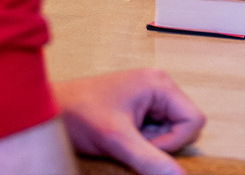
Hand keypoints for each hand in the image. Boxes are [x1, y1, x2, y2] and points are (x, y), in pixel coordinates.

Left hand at [54, 69, 204, 174]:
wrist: (50, 109)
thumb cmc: (79, 114)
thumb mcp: (117, 141)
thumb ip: (150, 159)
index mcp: (160, 84)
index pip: (194, 120)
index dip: (174, 142)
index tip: (144, 145)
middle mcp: (158, 86)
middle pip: (184, 126)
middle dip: (162, 143)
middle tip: (131, 142)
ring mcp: (149, 96)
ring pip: (170, 131)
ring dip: (150, 144)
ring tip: (122, 139)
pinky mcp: (139, 107)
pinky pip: (156, 131)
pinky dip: (142, 141)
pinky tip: (121, 137)